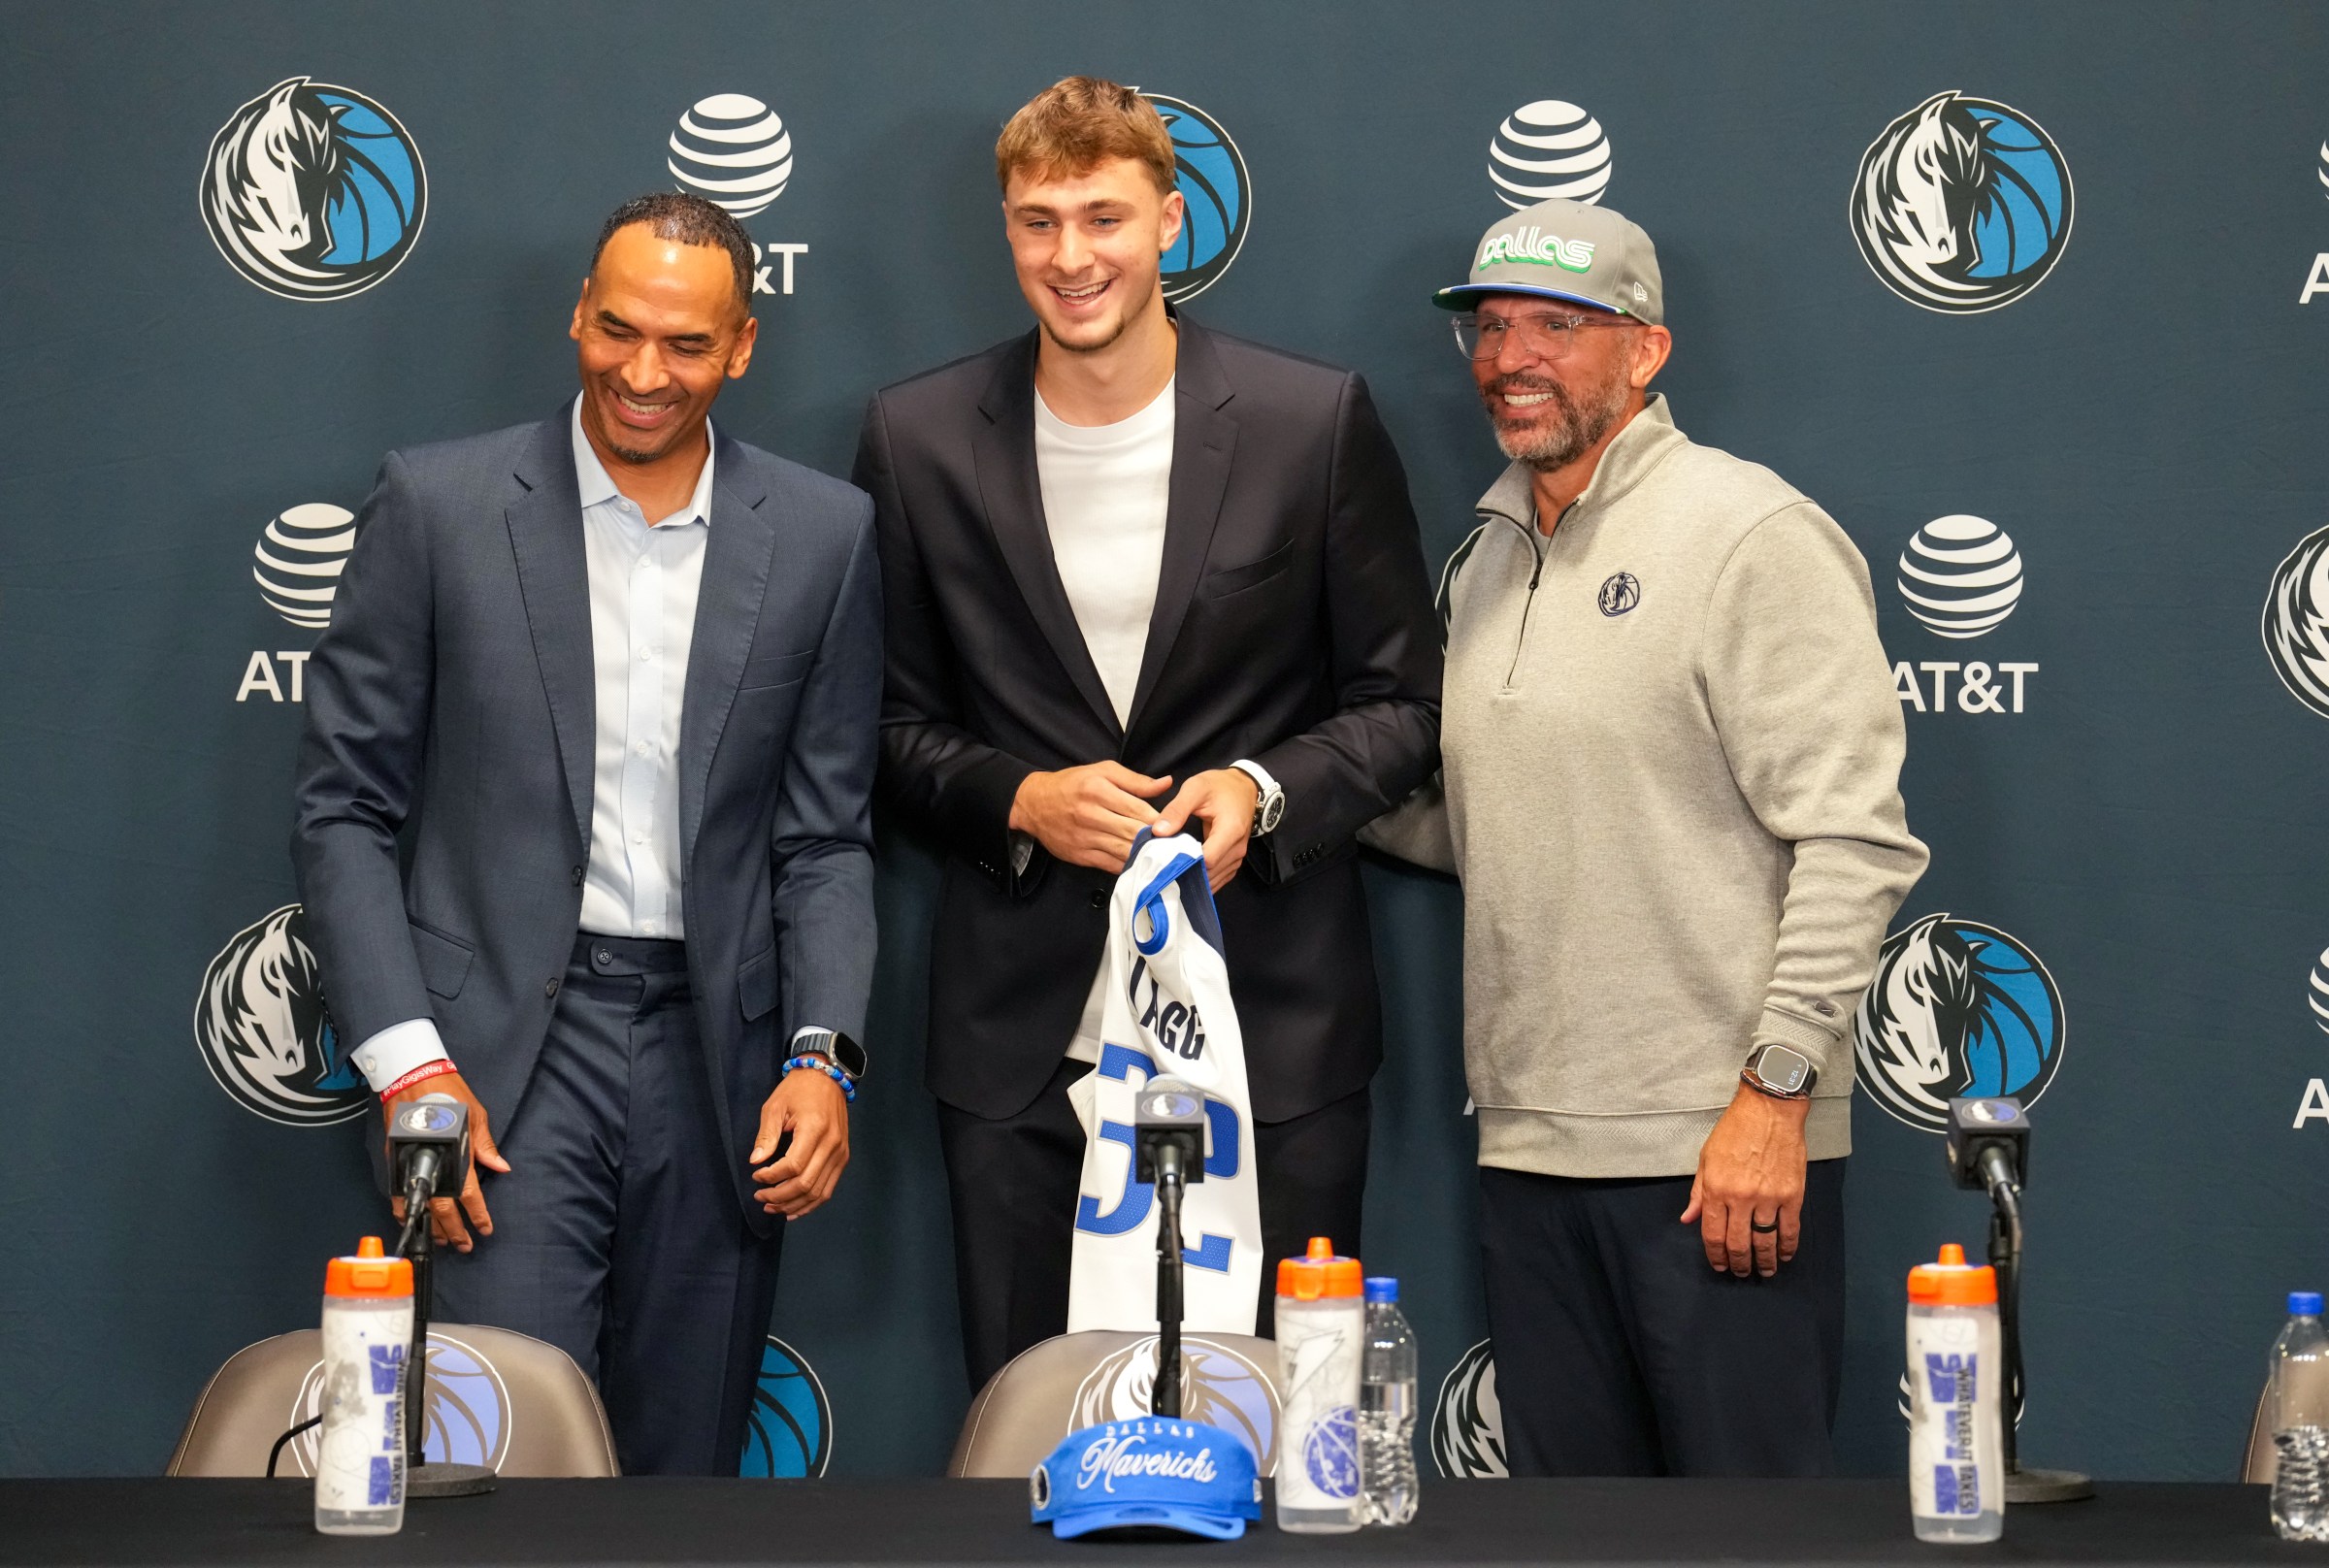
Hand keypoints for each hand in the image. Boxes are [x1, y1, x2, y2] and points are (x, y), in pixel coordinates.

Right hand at [384, 1070, 509, 1253]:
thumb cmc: (448, 1093)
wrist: (412, 1077)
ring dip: (430, 1225)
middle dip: (453, 1229)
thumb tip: (501, 1168)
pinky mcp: (394, 1159)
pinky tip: (411, 1219)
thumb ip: (485, 1146)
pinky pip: (397, 1191)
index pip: (468, 1193)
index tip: (484, 1229)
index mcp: (455, 1152)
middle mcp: (431, 1162)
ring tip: (439, 1239)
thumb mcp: (476, 1116)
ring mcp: (409, 1162)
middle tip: (463, 1245)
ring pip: (419, 1204)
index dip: (477, 1214)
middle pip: (442, 1207)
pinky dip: (403, 1208)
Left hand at [750, 1066, 850, 1218]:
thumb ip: (766, 1136)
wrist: (828, 1077)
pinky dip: (811, 1203)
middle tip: (760, 1197)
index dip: (771, 1177)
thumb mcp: (775, 1107)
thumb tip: (756, 1162)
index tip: (756, 1176)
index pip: (793, 1166)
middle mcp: (832, 1144)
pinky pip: (828, 1188)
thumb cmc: (798, 1089)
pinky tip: (793, 1209)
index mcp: (814, 1129)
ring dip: (794, 1205)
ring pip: (819, 1192)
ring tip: (773, 1207)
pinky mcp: (843, 1158)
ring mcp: (841, 1153)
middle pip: (806, 1184)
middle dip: (779, 1197)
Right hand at [1009, 762, 1171, 873]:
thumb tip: (1166, 783)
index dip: (1160, 819)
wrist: (1034, 804)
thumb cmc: (1072, 784)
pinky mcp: (1080, 856)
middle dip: (1156, 839)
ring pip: (1123, 851)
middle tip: (1175, 844)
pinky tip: (1142, 864)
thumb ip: (1136, 780)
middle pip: (1133, 832)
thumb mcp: (1103, 771)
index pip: (1138, 808)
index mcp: (1098, 790)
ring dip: (1145, 855)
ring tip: (1164, 856)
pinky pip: (1111, 864)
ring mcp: (1084, 838)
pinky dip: (1128, 866)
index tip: (1174, 825)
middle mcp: (1091, 815)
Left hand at [1153, 769, 1260, 892]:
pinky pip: (1218, 879)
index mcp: (1231, 830)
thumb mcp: (1195, 788)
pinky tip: (1185, 873)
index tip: (1164, 859)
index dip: (1186, 862)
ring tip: (1170, 871)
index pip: (1208, 860)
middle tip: (1162, 869)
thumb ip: (1177, 809)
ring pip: (1213, 880)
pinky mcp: (1234, 862)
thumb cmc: (1219, 786)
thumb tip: (1158, 832)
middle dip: (1186, 872)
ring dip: (1193, 878)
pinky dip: (1202, 879)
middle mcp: (1237, 848)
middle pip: (1210, 873)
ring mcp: (1237, 858)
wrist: (1243, 788)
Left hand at [1679, 1080, 1809, 1276]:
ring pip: (1765, 1242)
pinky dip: (1787, 1247)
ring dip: (1764, 1262)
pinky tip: (1783, 1255)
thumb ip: (1699, 1193)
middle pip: (1738, 1243)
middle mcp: (1742, 1198)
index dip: (1715, 1256)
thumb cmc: (1735, 1130)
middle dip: (1739, 1264)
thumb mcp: (1707, 1158)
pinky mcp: (1792, 1195)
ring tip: (1764, 1271)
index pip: (1713, 1234)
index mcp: (1717, 1189)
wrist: (1770, 1110)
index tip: (1719, 1265)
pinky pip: (1790, 1230)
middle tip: (1741, 1272)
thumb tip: (1688, 1219)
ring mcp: (1769, 1198)